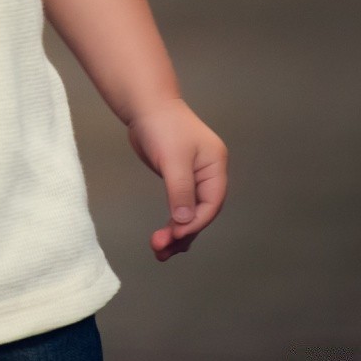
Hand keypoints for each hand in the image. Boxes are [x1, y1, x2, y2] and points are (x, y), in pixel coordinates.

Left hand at [125, 98, 226, 261]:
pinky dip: (171, 222)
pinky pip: (178, 208)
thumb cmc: (162, 126)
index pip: (210, 203)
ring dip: (176, 234)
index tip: (174, 235)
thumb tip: (183, 222)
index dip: (194, 222)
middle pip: (201, 213)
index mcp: (215, 167)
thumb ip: (180, 190)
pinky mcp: (178, 181)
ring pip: (189, 214)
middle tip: (161, 250)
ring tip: (159, 252)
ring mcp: (193, 179)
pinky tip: (163, 238)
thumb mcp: (173, 159)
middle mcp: (208, 175)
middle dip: (182, 233)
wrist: (145, 107)